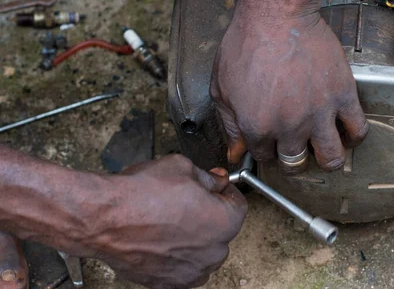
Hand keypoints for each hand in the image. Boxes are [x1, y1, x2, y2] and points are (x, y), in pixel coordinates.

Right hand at [87, 155, 246, 287]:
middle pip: (221, 229)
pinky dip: (176, 253)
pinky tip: (160, 236)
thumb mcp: (183, 167)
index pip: (238, 205)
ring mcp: (191, 272)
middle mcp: (213, 253)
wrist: (104, 218)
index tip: (216, 187)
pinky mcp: (167, 283)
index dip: (226, 191)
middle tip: (187, 199)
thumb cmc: (141, 194)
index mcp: (224, 223)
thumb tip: (217, 181)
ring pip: (202, 250)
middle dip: (209, 213)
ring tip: (170, 218)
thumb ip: (208, 177)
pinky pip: (182, 266)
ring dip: (194, 236)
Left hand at [210, 11, 368, 169]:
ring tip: (325, 150)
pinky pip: (358, 129)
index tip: (271, 141)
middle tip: (295, 145)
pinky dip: (355, 136)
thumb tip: (235, 153)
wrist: (277, 15)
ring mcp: (319, 113)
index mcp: (257, 127)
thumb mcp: (222, 86)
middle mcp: (289, 127)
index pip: (265, 156)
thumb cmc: (247, 43)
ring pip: (332, 157)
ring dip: (327, 158)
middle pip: (295, 163)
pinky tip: (346, 131)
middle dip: (292, 157)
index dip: (267, 149)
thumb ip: (229, 125)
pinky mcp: (342, 95)